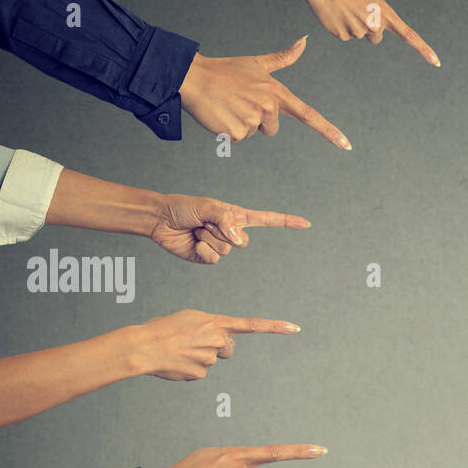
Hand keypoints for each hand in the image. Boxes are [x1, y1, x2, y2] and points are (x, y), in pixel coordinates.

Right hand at [127, 309, 301, 379]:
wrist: (143, 346)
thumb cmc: (163, 329)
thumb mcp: (190, 319)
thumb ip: (211, 328)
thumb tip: (223, 345)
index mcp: (215, 322)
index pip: (252, 325)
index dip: (275, 327)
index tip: (295, 328)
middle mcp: (217, 340)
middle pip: (228, 349)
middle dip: (217, 348)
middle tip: (194, 343)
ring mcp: (210, 358)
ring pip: (212, 361)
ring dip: (199, 357)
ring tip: (178, 351)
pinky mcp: (201, 374)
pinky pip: (200, 372)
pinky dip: (189, 369)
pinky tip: (176, 362)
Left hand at [148, 193, 309, 263]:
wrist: (160, 219)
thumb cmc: (183, 207)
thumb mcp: (208, 207)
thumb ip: (227, 221)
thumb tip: (240, 240)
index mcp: (236, 216)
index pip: (267, 220)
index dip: (286, 222)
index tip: (306, 223)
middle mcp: (231, 232)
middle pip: (243, 242)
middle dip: (222, 232)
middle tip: (204, 223)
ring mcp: (220, 246)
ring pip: (227, 251)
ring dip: (209, 239)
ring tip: (196, 229)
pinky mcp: (208, 258)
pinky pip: (214, 260)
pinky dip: (203, 250)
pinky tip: (193, 242)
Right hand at [179, 38, 349, 145]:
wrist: (194, 77)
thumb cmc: (227, 70)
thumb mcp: (257, 63)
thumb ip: (283, 58)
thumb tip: (304, 41)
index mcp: (277, 92)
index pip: (309, 115)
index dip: (329, 131)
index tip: (346, 144)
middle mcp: (268, 107)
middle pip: (272, 129)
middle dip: (257, 120)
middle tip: (240, 101)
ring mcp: (252, 120)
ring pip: (253, 133)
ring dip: (240, 123)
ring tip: (229, 105)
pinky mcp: (235, 132)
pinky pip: (237, 139)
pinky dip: (227, 130)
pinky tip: (220, 113)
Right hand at [301, 0, 438, 64]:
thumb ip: (380, 16)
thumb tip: (377, 35)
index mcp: (385, 12)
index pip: (409, 34)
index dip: (423, 49)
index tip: (436, 62)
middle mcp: (375, 24)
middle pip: (376, 38)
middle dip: (369, 29)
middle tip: (356, 11)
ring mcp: (359, 31)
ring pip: (360, 36)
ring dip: (353, 25)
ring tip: (345, 9)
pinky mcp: (343, 36)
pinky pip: (346, 36)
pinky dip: (341, 28)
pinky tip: (336, 15)